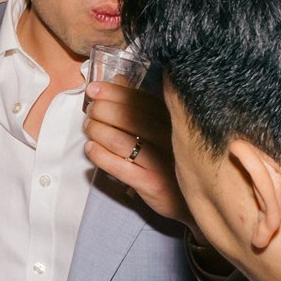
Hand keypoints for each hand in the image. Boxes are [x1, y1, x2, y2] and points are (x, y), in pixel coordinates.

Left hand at [81, 82, 199, 236]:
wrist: (191, 202)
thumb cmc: (173, 159)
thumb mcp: (162, 128)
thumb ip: (140, 103)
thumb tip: (119, 78)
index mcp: (173, 121)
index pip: (141, 100)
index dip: (114, 92)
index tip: (94, 88)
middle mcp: (169, 139)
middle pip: (129, 118)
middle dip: (102, 110)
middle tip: (90, 111)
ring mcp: (161, 162)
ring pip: (121, 141)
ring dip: (98, 131)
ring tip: (88, 128)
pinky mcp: (152, 183)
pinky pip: (120, 167)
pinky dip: (100, 155)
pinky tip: (91, 149)